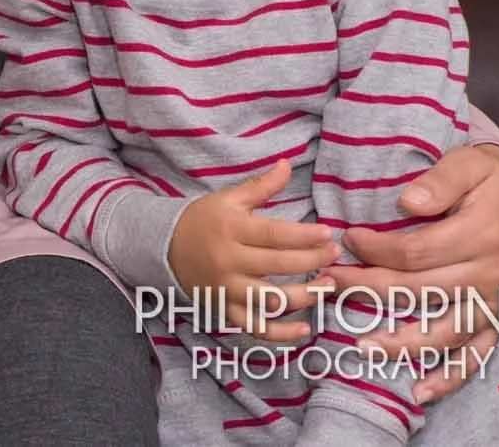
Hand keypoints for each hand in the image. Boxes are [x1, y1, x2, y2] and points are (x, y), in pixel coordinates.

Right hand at [167, 159, 338, 339]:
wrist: (164, 246)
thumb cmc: (203, 219)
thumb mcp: (228, 199)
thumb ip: (260, 185)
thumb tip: (287, 164)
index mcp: (230, 229)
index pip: (274, 234)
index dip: (304, 236)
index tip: (327, 234)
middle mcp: (228, 261)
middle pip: (278, 264)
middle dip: (312, 261)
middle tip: (334, 255)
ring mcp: (226, 289)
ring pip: (270, 300)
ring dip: (305, 296)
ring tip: (327, 286)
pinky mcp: (225, 310)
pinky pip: (254, 328)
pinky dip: (280, 334)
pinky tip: (303, 330)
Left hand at [322, 143, 498, 404]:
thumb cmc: (484, 179)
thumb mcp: (468, 163)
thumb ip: (439, 181)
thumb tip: (408, 202)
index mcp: (484, 235)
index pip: (416, 252)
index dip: (375, 249)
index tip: (346, 239)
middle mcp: (493, 274)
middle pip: (421, 291)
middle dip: (368, 289)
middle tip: (328, 284)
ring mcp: (495, 302)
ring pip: (444, 331)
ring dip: (401, 342)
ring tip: (361, 345)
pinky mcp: (497, 319)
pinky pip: (475, 355)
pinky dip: (449, 376)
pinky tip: (420, 391)